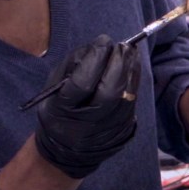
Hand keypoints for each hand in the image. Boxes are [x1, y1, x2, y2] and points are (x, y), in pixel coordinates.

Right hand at [33, 35, 141, 178]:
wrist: (70, 149)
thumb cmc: (59, 111)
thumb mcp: (54, 87)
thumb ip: (74, 65)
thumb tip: (99, 46)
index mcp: (64, 111)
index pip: (83, 82)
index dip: (96, 59)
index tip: (103, 41)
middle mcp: (88, 122)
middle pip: (110, 90)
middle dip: (118, 62)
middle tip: (121, 45)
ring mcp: (109, 127)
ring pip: (126, 95)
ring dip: (130, 69)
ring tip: (130, 51)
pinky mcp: (125, 127)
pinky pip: (132, 99)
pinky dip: (134, 79)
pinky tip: (132, 66)